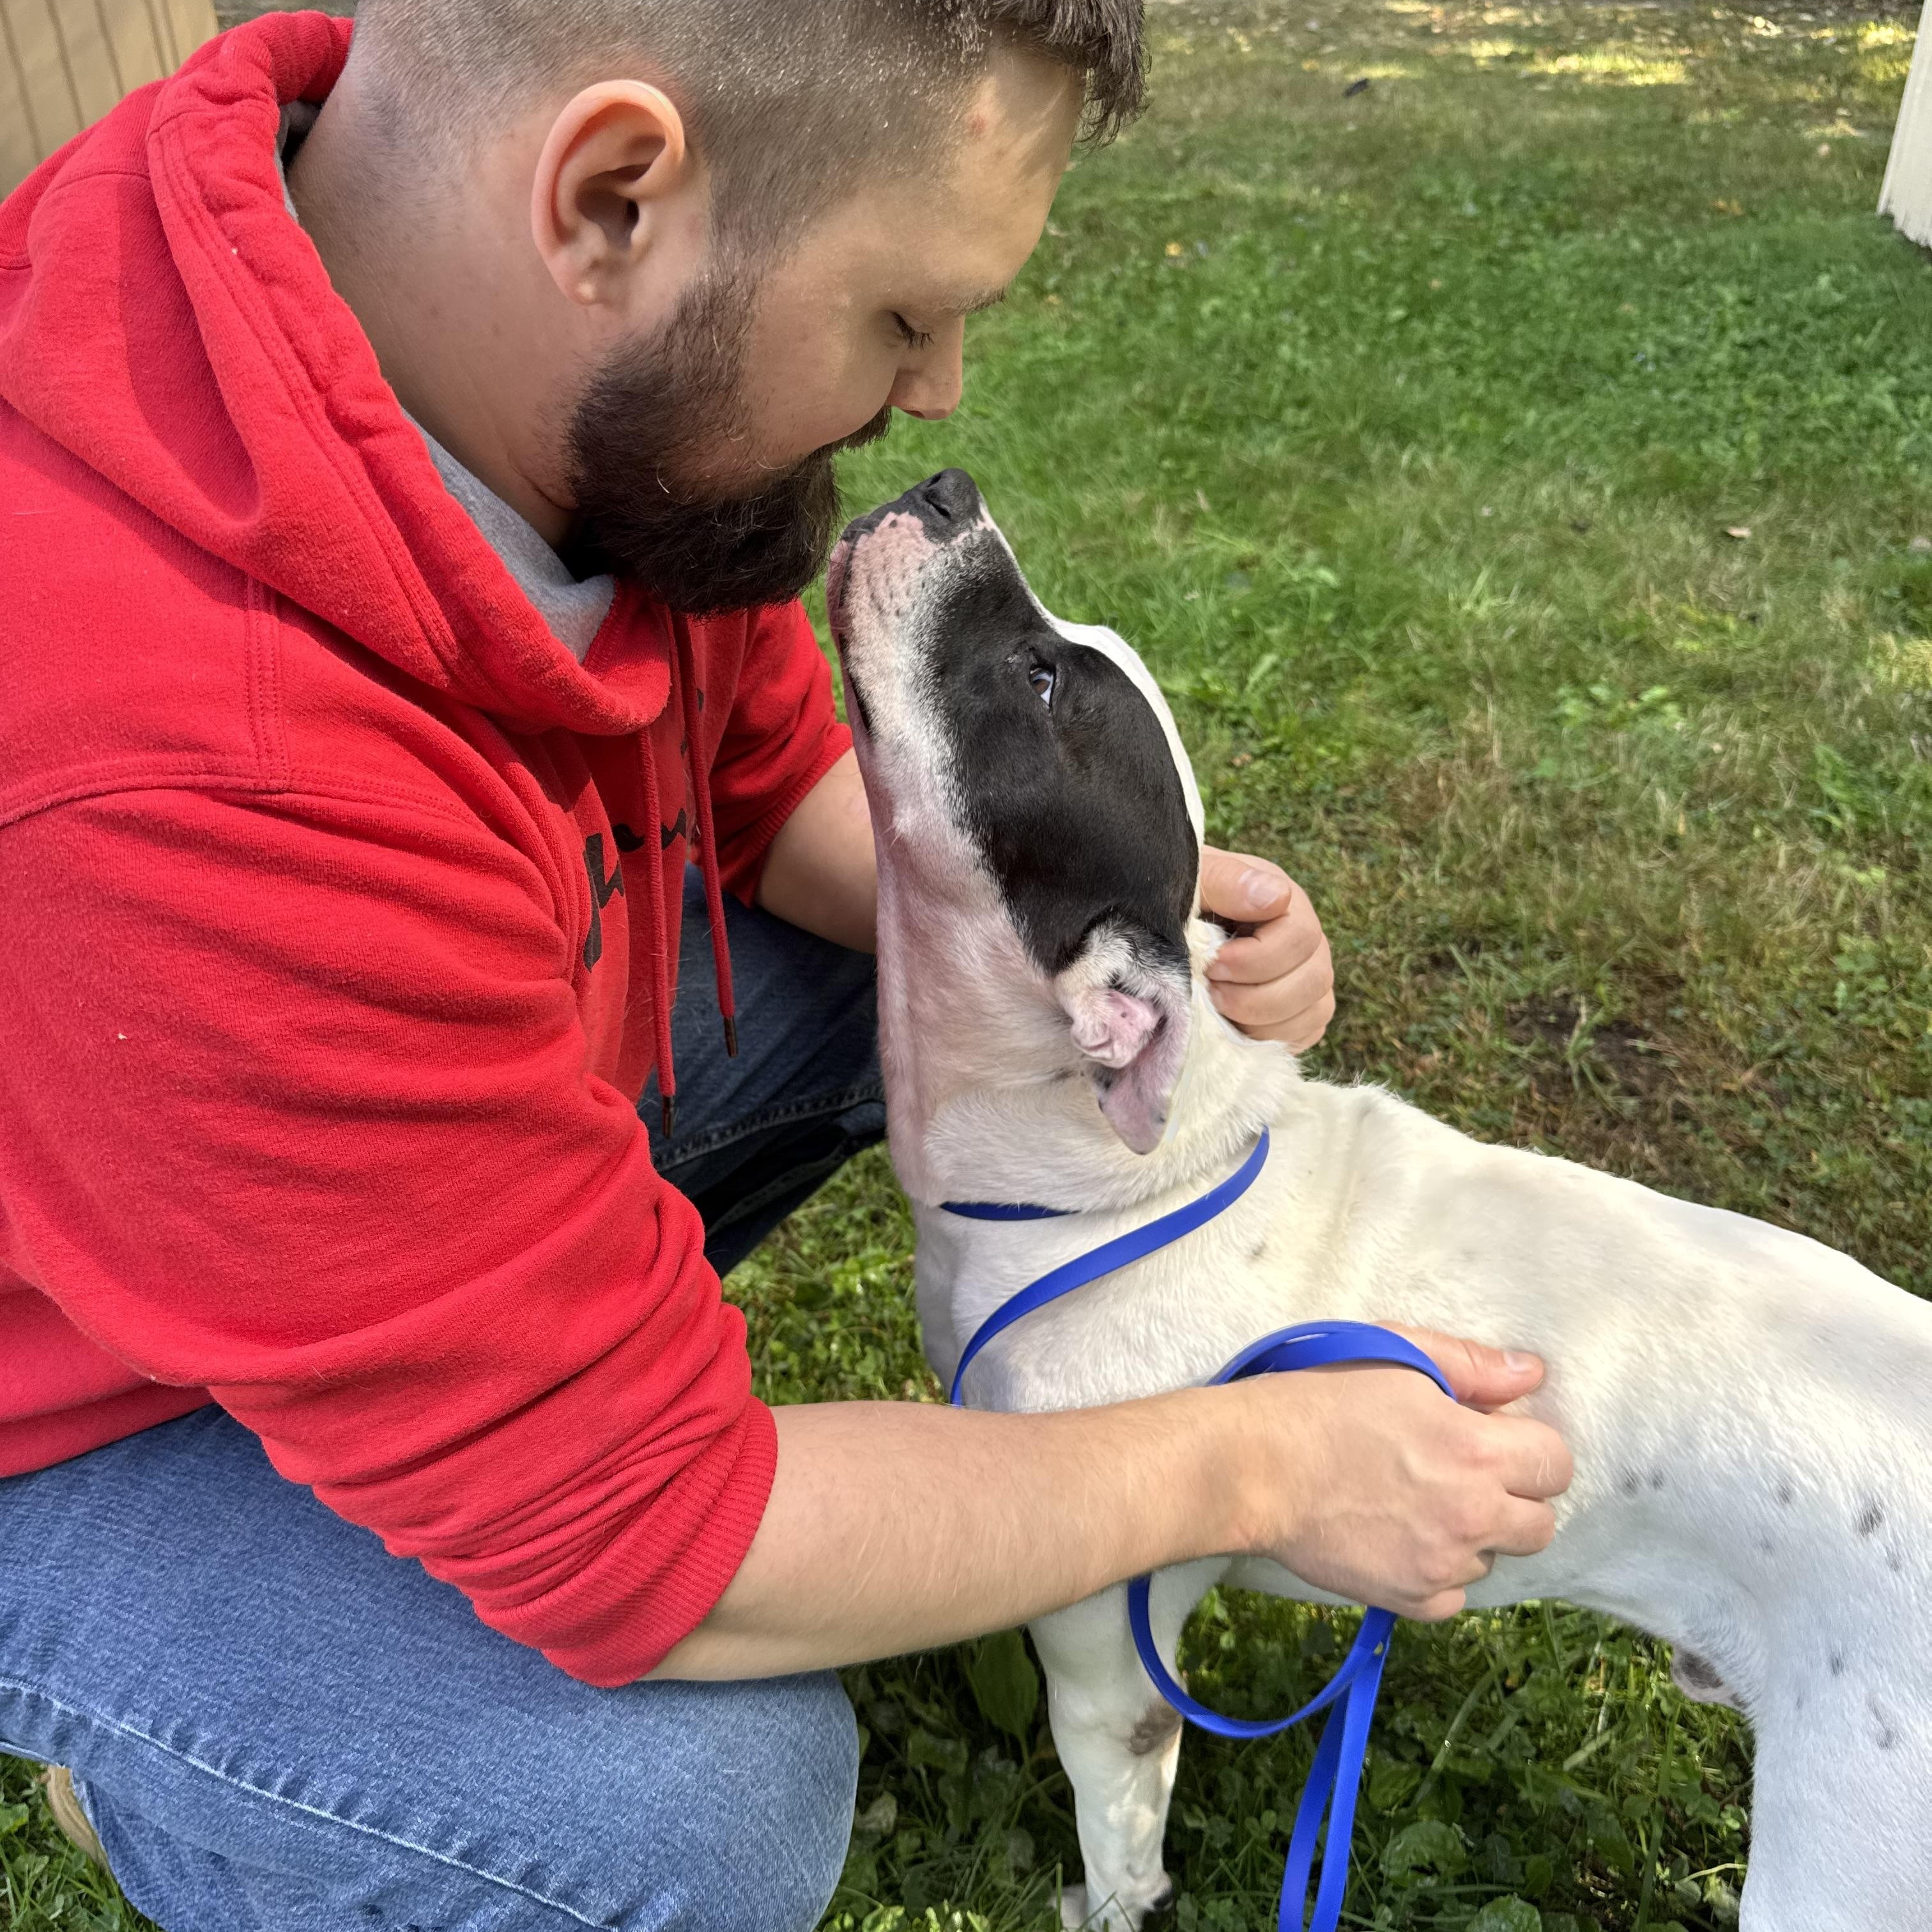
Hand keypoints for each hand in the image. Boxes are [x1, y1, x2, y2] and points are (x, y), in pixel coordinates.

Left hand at [1198, 847, 1334, 1050]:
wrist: (1173, 932)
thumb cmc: (1183, 903)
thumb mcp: (1196, 882)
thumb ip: (1229, 881)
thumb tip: (1277, 897)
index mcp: (1287, 903)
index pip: (1300, 937)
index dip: (1255, 959)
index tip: (1212, 964)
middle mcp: (1308, 942)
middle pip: (1314, 979)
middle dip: (1254, 996)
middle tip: (1211, 990)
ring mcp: (1309, 979)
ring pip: (1314, 1011)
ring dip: (1260, 1019)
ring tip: (1219, 1007)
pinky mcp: (1302, 1012)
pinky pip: (1306, 1033)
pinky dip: (1269, 1036)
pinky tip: (1236, 1025)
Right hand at [1232, 1331, 1570, 1620]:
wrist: (1255, 1465)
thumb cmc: (1322, 1398)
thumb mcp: (1397, 1355)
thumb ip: (1472, 1365)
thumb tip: (1532, 1375)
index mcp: (1477, 1450)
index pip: (1556, 1464)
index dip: (1529, 1449)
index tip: (1493, 1441)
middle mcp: (1473, 1514)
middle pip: (1540, 1524)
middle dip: (1512, 1497)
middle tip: (1461, 1475)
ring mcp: (1443, 1563)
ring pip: (1494, 1559)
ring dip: (1472, 1535)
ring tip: (1418, 1504)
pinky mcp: (1410, 1598)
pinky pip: (1454, 1597)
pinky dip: (1438, 1573)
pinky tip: (1401, 1539)